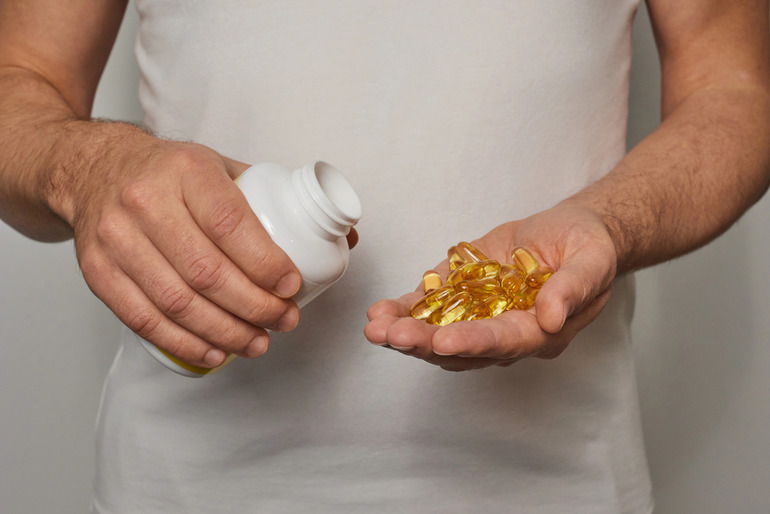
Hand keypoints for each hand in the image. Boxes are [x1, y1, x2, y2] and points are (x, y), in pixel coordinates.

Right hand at [60, 131, 301, 367]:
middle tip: (283, 320)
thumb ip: (276, 200)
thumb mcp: (222, 168)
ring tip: (257, 343)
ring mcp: (117, 238)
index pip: (232, 224)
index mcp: (187, 170)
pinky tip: (214, 353)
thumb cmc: (172, 173)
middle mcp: (146, 201)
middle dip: (254, 306)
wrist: (96, 170)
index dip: (266, 263)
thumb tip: (341, 237)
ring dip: (225, 333)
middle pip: (207, 271)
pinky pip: (142, 318)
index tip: (292, 286)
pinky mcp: (97, 270)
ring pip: (177, 301)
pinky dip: (184, 343)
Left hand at [364, 202, 616, 370]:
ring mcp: (479, 315)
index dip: (474, 343)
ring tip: (375, 327)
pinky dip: (403, 309)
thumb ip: (573, 288)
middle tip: (392, 335)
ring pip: (438, 333)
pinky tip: (379, 311)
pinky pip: (429, 307)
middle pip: (462, 348)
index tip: (443, 342)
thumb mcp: (592, 261)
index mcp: (539, 331)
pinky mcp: (461, 294)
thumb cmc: (587, 248)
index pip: (504, 342)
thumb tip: (551, 318)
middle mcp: (504, 332)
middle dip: (424, 342)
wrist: (570, 233)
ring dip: (405, 331)